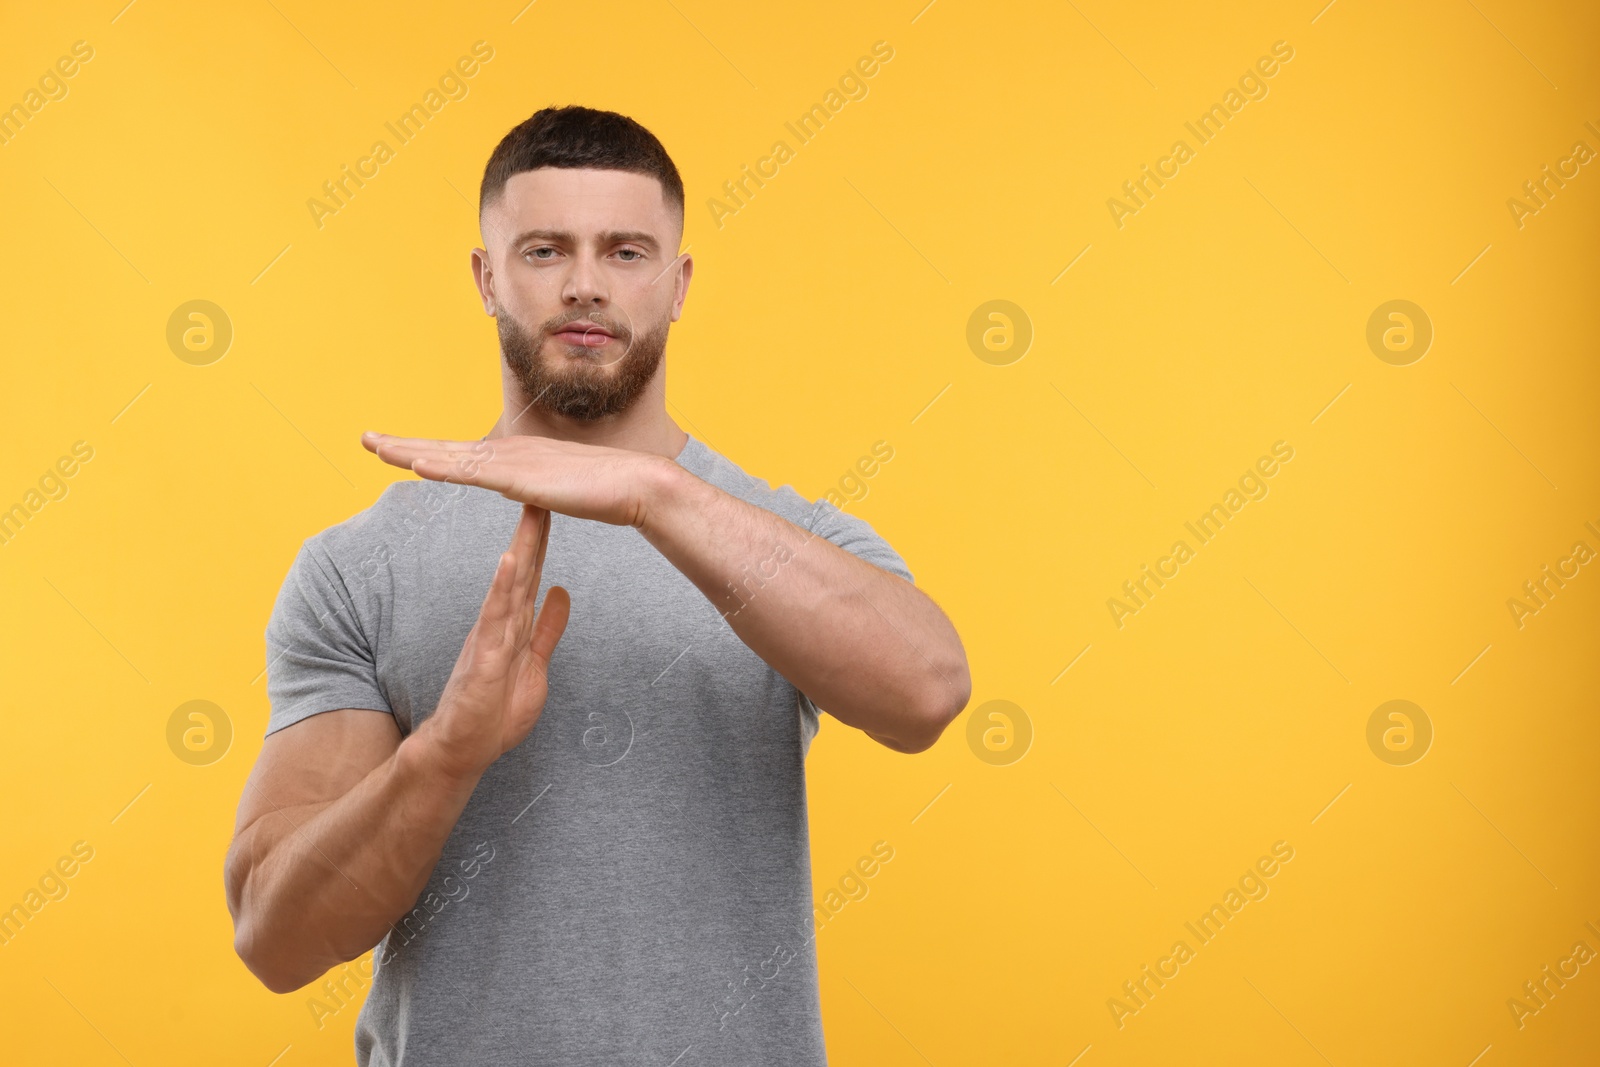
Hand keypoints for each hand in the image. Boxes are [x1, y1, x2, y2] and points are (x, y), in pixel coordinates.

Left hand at [362, 431, 668, 527]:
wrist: (634, 483)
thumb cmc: (605, 491)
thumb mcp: (559, 491)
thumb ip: (540, 491)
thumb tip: (532, 493)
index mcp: (514, 458)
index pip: (459, 455)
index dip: (424, 451)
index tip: (394, 449)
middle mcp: (507, 453)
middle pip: (444, 449)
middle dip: (401, 444)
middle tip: (365, 438)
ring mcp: (512, 463)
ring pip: (449, 457)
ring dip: (409, 450)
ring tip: (375, 446)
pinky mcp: (520, 477)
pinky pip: (472, 473)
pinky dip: (441, 467)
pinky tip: (415, 465)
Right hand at [416, 503, 570, 780]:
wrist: (462, 749)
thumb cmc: (494, 712)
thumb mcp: (534, 663)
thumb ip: (547, 629)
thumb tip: (561, 592)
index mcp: (512, 624)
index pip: (530, 575)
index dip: (543, 542)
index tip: (553, 507)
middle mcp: (499, 623)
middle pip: (520, 571)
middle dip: (533, 533)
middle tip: (543, 492)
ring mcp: (490, 637)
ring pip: (508, 586)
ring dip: (520, 550)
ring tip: (530, 516)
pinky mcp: (483, 656)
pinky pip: (494, 616)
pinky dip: (501, 588)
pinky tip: (508, 562)